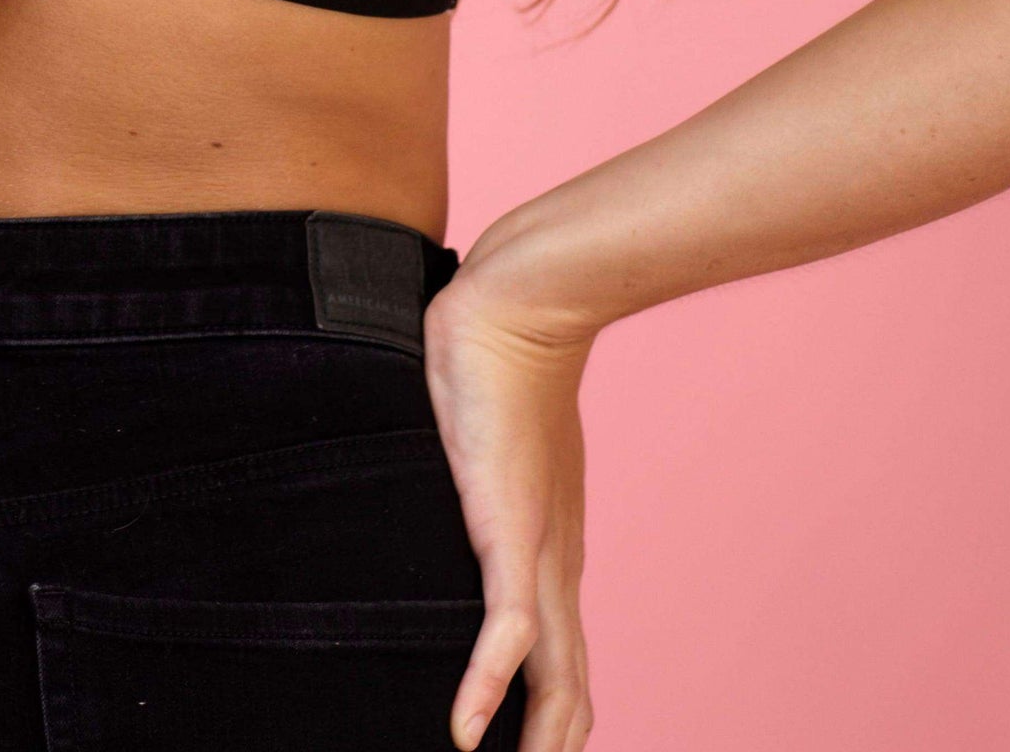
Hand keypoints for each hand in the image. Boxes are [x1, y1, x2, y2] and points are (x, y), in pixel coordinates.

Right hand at [423, 245, 596, 750]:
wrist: (522, 303)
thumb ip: (468, 462)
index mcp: (553, 549)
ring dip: (533, 744)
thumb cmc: (497, 353)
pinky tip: (465, 734)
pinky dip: (485, 690)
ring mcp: (538, 552)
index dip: (551, 724)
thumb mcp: (483, 434)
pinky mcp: (510, 529)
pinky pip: (505, 633)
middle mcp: (557, 566)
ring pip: (554, 681)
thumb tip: (439, 448)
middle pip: (570, 692)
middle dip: (549, 750)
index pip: (563, 662)